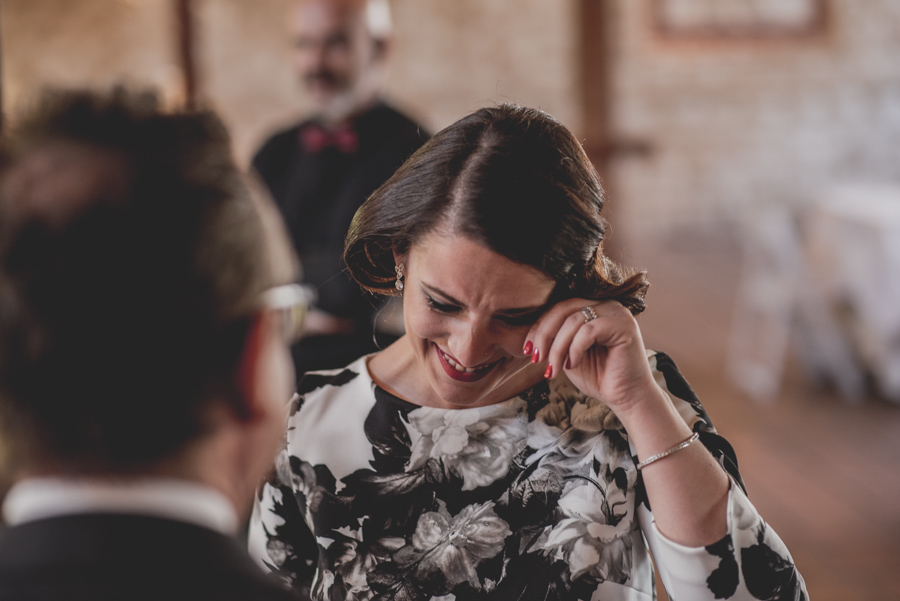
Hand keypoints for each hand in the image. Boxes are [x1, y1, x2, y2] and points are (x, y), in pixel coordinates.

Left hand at [525, 299, 660, 415]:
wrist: (626, 398)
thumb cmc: (599, 377)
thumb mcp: (568, 354)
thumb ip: (555, 339)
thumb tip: (529, 334)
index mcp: (593, 307)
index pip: (559, 308)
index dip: (539, 327)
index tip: (526, 349)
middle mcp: (606, 304)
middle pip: (563, 309)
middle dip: (544, 335)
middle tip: (535, 358)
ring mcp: (616, 312)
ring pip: (573, 321)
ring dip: (557, 348)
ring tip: (553, 370)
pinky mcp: (624, 325)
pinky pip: (588, 331)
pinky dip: (574, 349)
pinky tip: (573, 365)